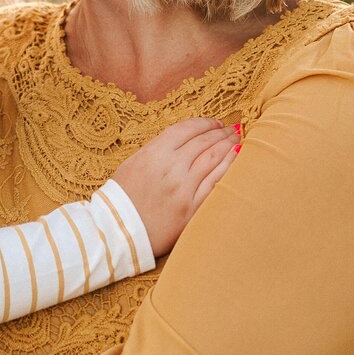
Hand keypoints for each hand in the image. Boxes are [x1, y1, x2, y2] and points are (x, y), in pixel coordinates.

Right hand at [112, 117, 239, 257]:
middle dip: (221, 132)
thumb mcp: (133, 164)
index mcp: (154, 152)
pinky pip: (216, 182)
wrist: (117, 231)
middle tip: (232, 129)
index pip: (187, 129)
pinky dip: (229, 166)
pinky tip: (236, 158)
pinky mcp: (192, 207)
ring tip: (236, 140)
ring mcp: (184, 187)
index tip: (215, 123)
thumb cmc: (121, 198)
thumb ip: (157, 150)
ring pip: (214, 158)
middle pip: (204, 141)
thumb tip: (184, 141)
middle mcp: (171, 167)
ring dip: (228, 145)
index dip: (206, 123)